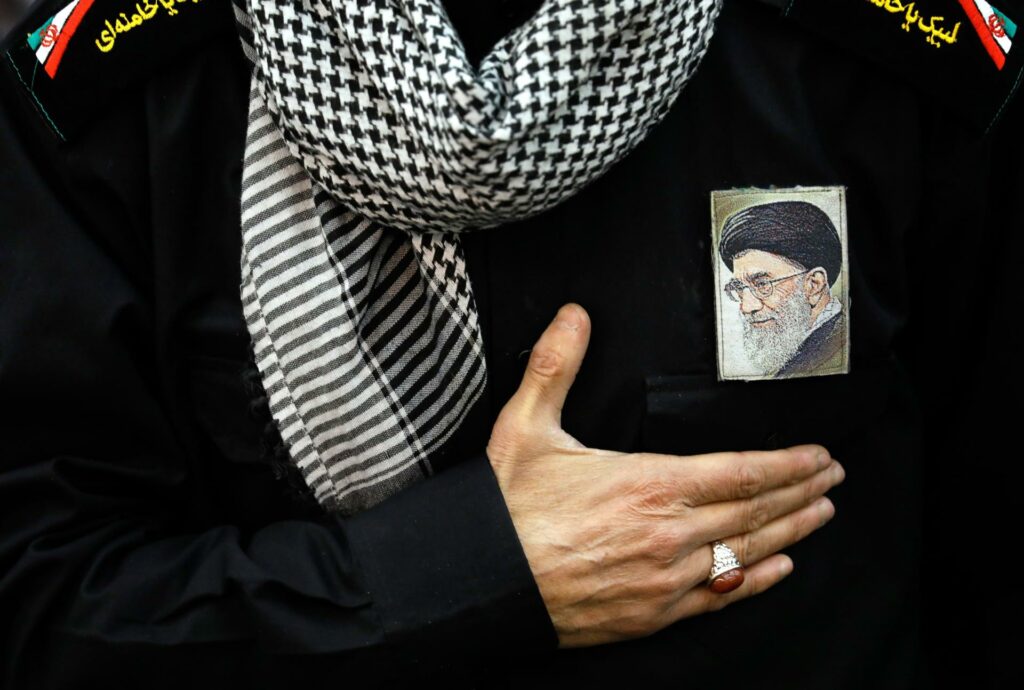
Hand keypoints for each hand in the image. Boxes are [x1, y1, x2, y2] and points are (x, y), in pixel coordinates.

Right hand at [486, 303, 843, 647]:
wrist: (482, 581)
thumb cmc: (507, 508)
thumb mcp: (525, 426)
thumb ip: (555, 367)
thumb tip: (574, 316)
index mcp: (648, 484)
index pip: (740, 472)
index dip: (788, 464)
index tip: (819, 456)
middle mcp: (668, 533)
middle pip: (756, 511)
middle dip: (801, 492)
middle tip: (832, 480)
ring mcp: (665, 578)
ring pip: (747, 551)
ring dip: (791, 532)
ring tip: (820, 515)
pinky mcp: (652, 613)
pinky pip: (719, 595)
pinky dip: (755, 580)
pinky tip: (778, 569)